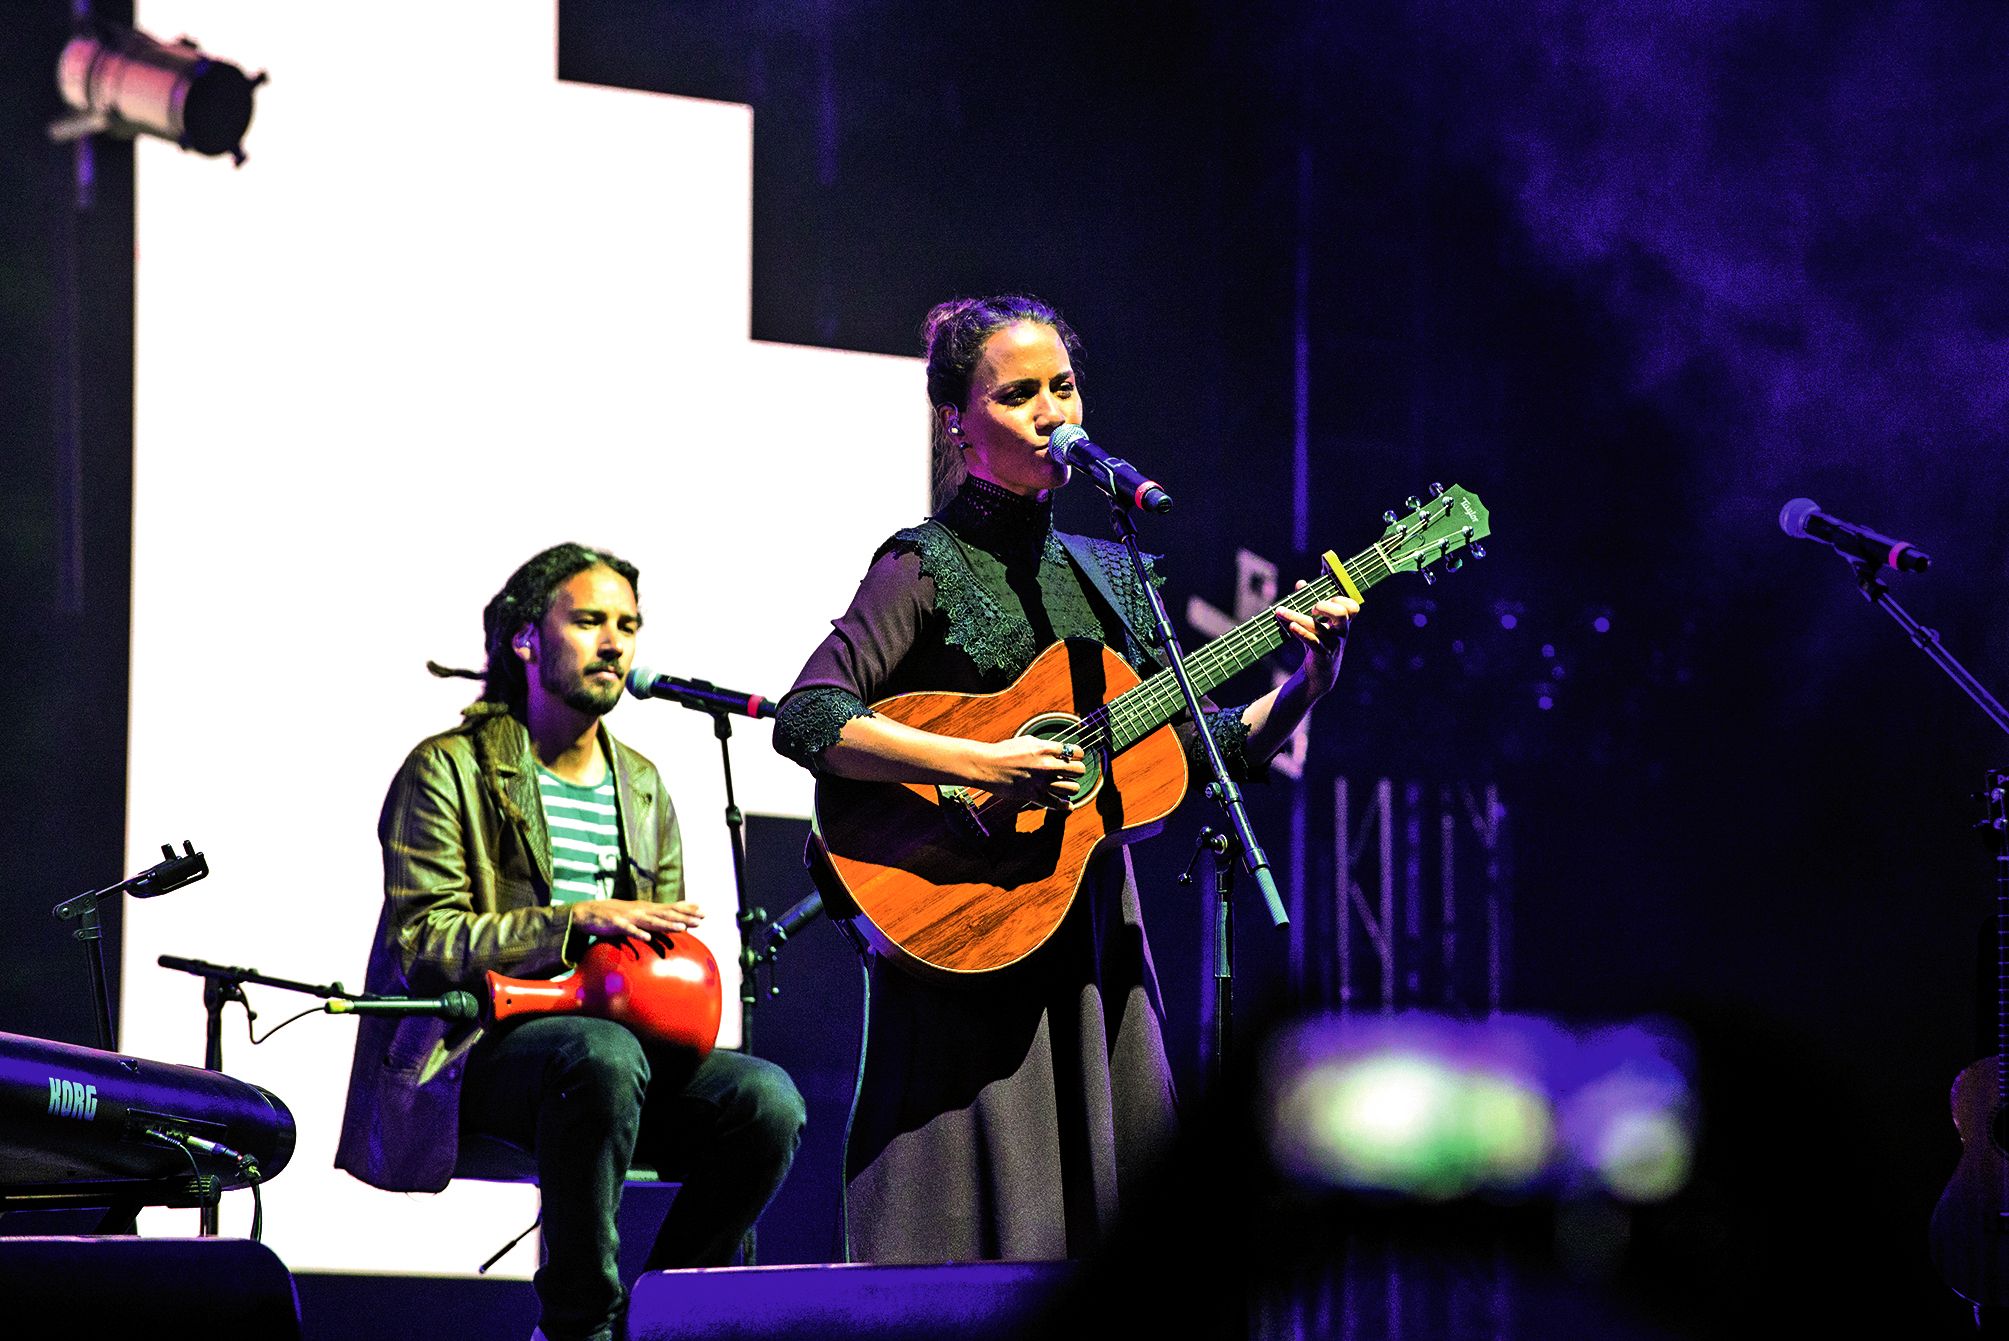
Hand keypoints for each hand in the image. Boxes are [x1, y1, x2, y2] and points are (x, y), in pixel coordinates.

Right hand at [569, 899, 704, 941]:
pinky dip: (638, 933)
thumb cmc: (616, 914)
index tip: (704, 912)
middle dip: (684, 918)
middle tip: (701, 920)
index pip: (670, 908)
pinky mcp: (616, 924)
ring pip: (651, 921)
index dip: (687, 910)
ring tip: (682, 928)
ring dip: (666, 925)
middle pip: (666, 915)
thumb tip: (673, 919)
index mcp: (646, 908)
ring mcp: (629, 916)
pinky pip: (628, 930)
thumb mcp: (638, 913)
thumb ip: (654, 916)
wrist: (587, 912)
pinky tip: (647, 938)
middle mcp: (641, 910)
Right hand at [974, 735, 1087, 809]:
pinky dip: (1065, 805)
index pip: (1076, 751)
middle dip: (1078, 771)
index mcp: (1046, 748)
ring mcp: (1042, 781)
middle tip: (1073, 772)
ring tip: (1067, 786)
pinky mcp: (1034, 795)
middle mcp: (1047, 765)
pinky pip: (1057, 804)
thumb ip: (1045, 746)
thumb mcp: (1027, 741)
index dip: (1078, 755)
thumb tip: (1057, 749)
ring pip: (1072, 788)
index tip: (1075, 758)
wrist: (987, 765)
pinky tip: (1068, 804)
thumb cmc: (1004, 751)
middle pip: (1078, 770)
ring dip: (1072, 787)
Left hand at [1274, 584, 1359, 697]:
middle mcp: (1341, 632)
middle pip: (1343, 613)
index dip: (1340, 594)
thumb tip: (1301, 583)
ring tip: (1280, 611)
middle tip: (1312, 606)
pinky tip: (1290, 626)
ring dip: (1297, 617)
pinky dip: (1301, 632)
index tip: (1323, 584)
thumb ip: (1309, 602)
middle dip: (1326, 606)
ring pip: (1317, 627)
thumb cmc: (1318, 642)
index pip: (1351, 605)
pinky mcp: (1323, 656)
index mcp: (1343, 622)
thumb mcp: (1316, 622)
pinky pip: (1313, 642)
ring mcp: (1333, 644)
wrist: (1319, 673)